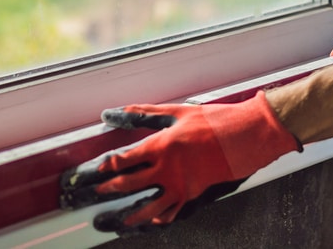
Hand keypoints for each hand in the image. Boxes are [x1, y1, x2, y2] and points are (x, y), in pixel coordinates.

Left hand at [59, 91, 300, 233]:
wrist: (247, 136)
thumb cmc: (214, 121)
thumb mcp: (177, 112)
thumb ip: (144, 114)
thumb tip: (112, 114)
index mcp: (160, 145)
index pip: (120, 160)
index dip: (99, 168)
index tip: (85, 173)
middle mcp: (166, 169)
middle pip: (126, 184)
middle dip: (102, 191)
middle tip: (86, 194)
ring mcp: (179, 186)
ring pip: (145, 207)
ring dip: (124, 215)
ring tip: (108, 220)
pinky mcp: (192, 195)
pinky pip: (169, 213)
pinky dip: (156, 218)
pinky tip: (148, 220)